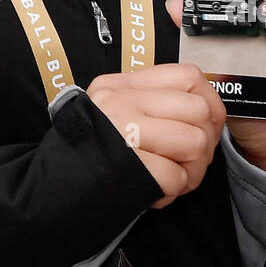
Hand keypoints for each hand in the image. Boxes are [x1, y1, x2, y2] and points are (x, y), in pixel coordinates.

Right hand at [87, 63, 226, 209]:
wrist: (55, 189)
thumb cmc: (95, 154)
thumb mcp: (115, 113)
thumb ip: (153, 104)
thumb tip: (207, 110)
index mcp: (119, 85)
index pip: (187, 75)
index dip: (210, 101)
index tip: (208, 125)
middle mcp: (119, 102)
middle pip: (198, 111)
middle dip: (205, 143)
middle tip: (189, 162)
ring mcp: (123, 133)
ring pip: (195, 142)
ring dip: (193, 170)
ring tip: (173, 179)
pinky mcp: (130, 167)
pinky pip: (177, 176)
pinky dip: (173, 190)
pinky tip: (156, 191)